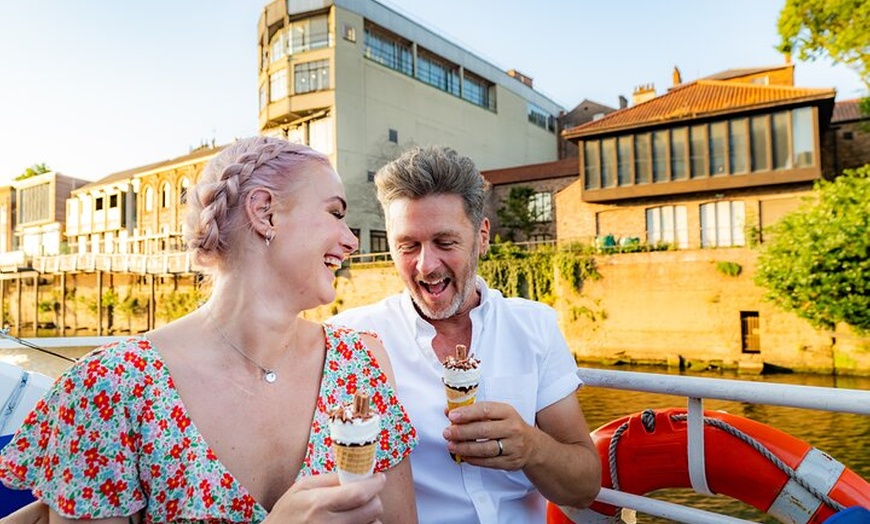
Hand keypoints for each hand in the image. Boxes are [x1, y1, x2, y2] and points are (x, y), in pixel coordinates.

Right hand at [267, 472, 385, 523]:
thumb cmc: (286, 513)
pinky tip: (352, 522)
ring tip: (356, 512)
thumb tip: (356, 472)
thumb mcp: (301, 488)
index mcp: (318, 504)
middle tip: (367, 494)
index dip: (375, 484)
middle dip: (374, 499)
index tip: (379, 478)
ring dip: (371, 517)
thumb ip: (329, 479)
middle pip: (372, 510)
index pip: (359, 493)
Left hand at [443, 401, 536, 470]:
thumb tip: (449, 411)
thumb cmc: (509, 426)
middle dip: (462, 432)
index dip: (467, 413)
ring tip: (451, 445)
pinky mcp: (510, 462)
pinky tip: (463, 455)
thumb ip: (475, 412)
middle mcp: (512, 428)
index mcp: (507, 412)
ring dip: (465, 447)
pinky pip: (488, 462)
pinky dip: (473, 459)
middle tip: (447, 432)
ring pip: (485, 448)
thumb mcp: (498, 414)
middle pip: (484, 431)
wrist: (533, 446)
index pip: (485, 410)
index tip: (452, 416)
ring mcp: (513, 447)